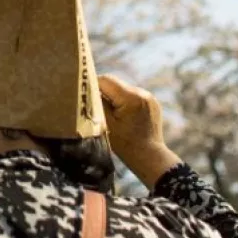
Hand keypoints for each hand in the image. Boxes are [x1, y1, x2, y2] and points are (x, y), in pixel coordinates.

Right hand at [99, 74, 182, 188]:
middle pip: (115, 83)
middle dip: (104, 92)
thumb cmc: (125, 145)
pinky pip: (133, 95)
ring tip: (112, 115)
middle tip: (96, 107)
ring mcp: (149, 96)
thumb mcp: (106, 124)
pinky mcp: (152, 102)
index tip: (85, 95)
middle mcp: (142, 92)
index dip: (93, 85)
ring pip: (123, 89)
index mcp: (130, 97)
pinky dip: (125, 102)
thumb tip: (89, 89)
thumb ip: (97, 103)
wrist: (149, 157)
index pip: (106, 80)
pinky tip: (124, 117)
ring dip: (114, 97)